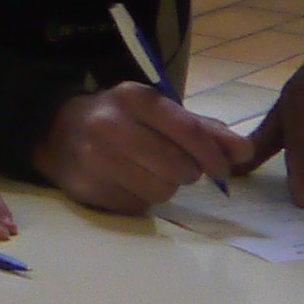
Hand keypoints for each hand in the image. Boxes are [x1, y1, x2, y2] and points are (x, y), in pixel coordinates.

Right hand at [28, 84, 247, 216]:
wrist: (58, 133)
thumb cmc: (121, 121)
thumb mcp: (158, 113)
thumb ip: (203, 130)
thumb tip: (245, 151)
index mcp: (133, 98)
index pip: (187, 129)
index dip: (212, 154)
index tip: (222, 169)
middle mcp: (109, 125)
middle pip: (179, 167)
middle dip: (187, 172)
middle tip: (179, 168)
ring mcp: (94, 158)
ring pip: (160, 191)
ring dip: (164, 187)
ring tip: (148, 173)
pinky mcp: (86, 188)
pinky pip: (136, 206)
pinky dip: (140, 199)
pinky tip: (126, 183)